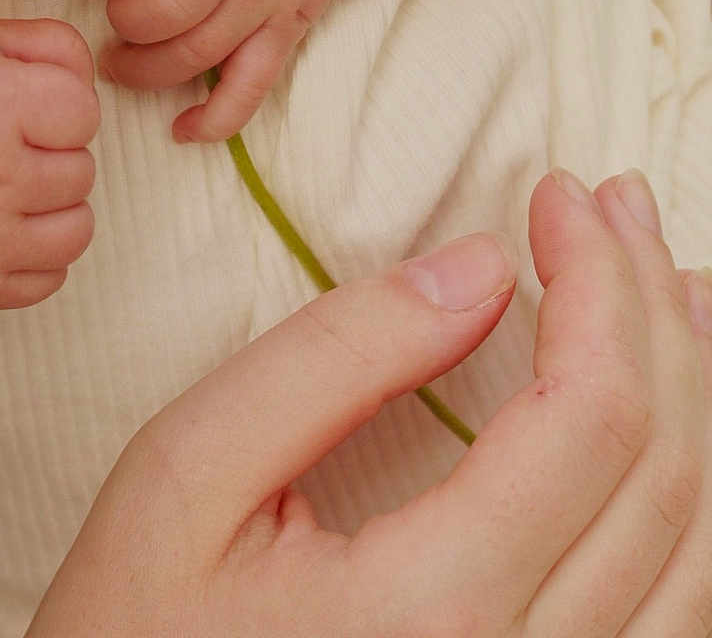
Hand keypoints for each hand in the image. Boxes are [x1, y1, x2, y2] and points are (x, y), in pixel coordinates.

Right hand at [0, 18, 99, 308]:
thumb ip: (54, 46)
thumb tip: (94, 88)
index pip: (84, 113)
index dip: (58, 104)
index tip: (20, 104)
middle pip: (82, 172)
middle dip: (53, 154)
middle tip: (2, 145)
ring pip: (77, 230)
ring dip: (54, 206)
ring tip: (10, 186)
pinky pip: (52, 279)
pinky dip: (36, 254)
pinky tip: (1, 224)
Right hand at [29, 169, 711, 635]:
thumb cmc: (135, 619)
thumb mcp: (192, 466)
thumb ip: (335, 359)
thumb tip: (480, 268)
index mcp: (434, 614)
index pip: (588, 417)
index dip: (595, 282)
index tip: (559, 195)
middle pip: (664, 473)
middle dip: (652, 313)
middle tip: (620, 207)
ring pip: (696, 552)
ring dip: (694, 395)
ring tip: (671, 288)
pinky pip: (669, 612)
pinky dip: (684, 493)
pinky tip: (666, 420)